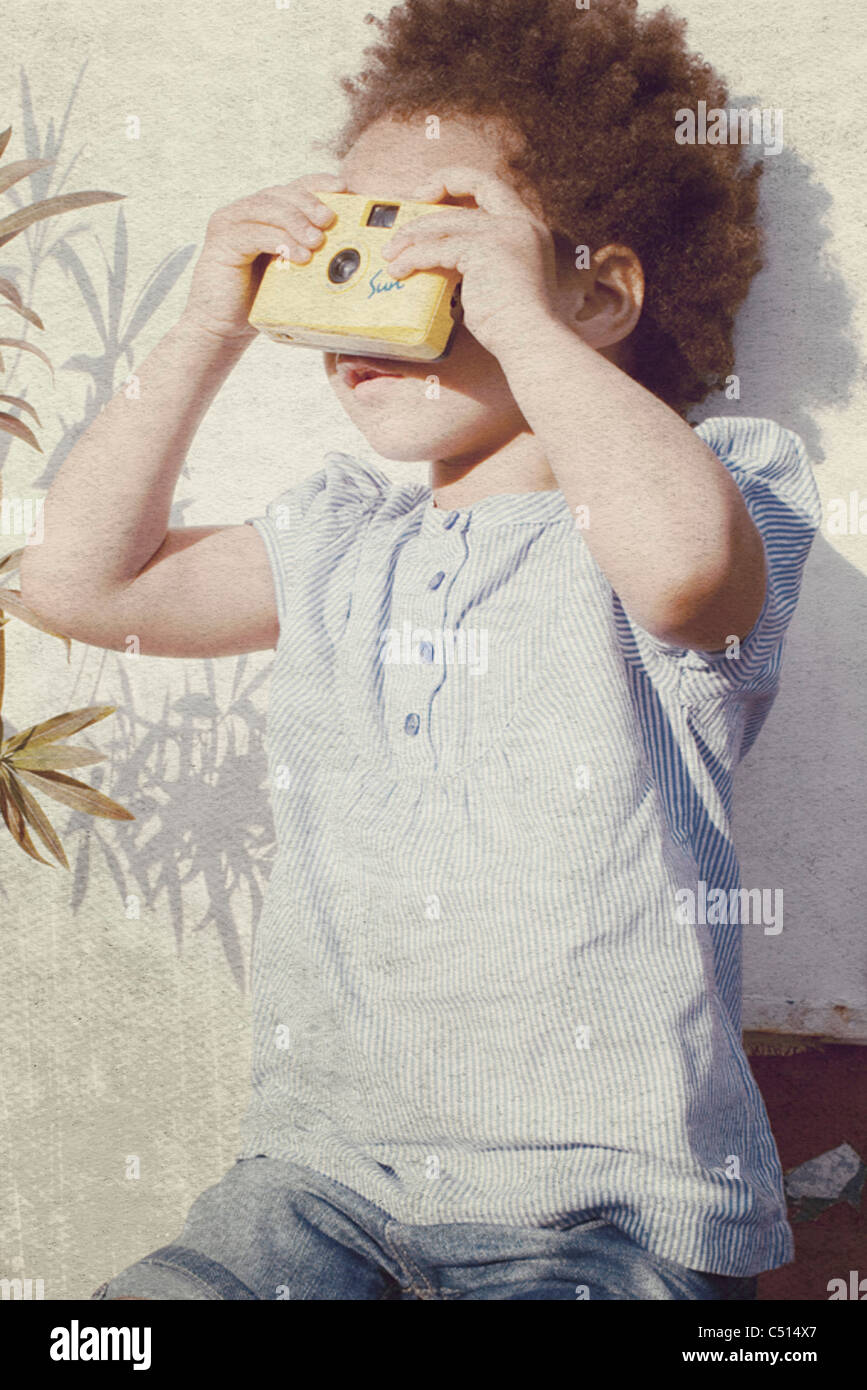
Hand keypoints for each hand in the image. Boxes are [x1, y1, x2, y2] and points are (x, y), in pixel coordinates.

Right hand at [179, 172, 346, 341]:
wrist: (223, 328)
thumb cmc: (259, 303)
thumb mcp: (290, 272)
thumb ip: (308, 252)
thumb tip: (349, 246)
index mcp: (262, 215)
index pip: (292, 188)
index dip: (317, 183)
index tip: (342, 188)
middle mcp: (243, 212)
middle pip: (281, 194)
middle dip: (308, 203)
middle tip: (330, 220)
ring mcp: (229, 224)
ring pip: (268, 209)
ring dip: (296, 222)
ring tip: (318, 241)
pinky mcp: (221, 242)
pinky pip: (254, 233)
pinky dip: (279, 241)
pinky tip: (299, 256)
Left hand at [381, 166, 560, 355]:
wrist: (530, 340)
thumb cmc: (514, 325)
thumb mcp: (498, 282)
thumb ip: (478, 262)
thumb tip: (444, 261)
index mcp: (528, 229)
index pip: (494, 187)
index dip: (461, 183)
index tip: (435, 194)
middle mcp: (520, 224)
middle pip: (476, 181)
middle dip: (439, 184)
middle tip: (411, 201)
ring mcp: (504, 233)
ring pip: (446, 221)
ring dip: (412, 234)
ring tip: (392, 252)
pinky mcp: (484, 249)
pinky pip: (437, 248)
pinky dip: (413, 258)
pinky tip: (400, 270)